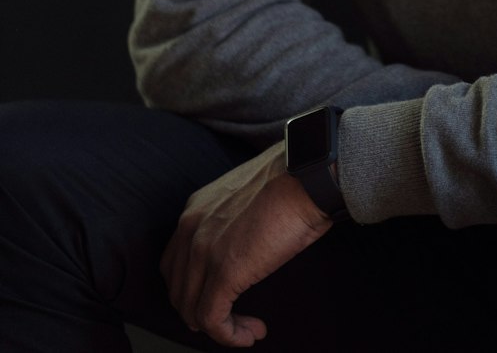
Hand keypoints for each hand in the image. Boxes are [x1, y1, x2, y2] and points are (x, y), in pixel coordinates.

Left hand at [161, 140, 336, 346]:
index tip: (218, 298)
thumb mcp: (245, 197)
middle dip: (202, 312)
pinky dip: (230, 335)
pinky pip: (213, 320)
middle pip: (179, 291)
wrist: (307, 175)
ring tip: (247, 329)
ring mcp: (204, 251)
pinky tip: (251, 333)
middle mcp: (191, 229)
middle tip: (231, 319)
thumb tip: (242, 248)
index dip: (193, 289)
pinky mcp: (225, 272)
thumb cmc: (291, 182)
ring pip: (192, 310)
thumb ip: (231, 221)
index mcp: (196, 210)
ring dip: (220, 327)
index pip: (175, 264)